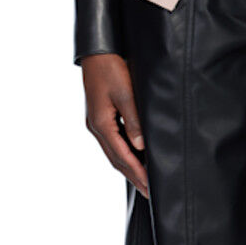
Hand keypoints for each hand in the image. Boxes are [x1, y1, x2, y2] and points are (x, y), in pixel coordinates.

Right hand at [81, 53, 148, 199]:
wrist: (97, 52)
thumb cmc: (111, 69)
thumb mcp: (125, 93)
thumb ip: (133, 120)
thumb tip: (140, 146)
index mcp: (101, 124)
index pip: (122, 156)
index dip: (137, 172)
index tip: (149, 187)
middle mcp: (96, 127)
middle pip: (115, 159)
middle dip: (132, 175)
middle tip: (148, 192)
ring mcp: (95, 122)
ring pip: (113, 152)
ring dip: (127, 166)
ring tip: (142, 179)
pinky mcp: (99, 115)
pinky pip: (112, 141)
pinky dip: (123, 153)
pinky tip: (132, 155)